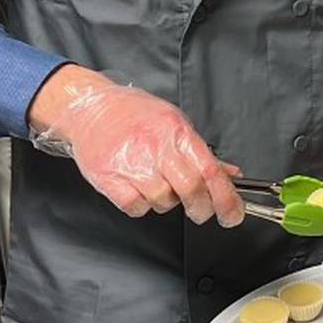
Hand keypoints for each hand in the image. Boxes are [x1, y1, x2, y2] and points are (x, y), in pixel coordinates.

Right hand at [28, 67, 242, 225]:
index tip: (233, 214)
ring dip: (167, 202)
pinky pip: (136, 207)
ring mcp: (131, 164)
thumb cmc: (133, 114)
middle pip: (191, 190)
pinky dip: (141, 205)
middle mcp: (156, 147)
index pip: (210, 171)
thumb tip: (230, 174)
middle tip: (200, 211)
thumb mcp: (174, 122)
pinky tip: (138, 189)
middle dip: (201, 208)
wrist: (89, 108)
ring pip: (163, 201)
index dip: (226, 198)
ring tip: (157, 185)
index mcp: (176, 132)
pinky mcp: (109, 179)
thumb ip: (201, 152)